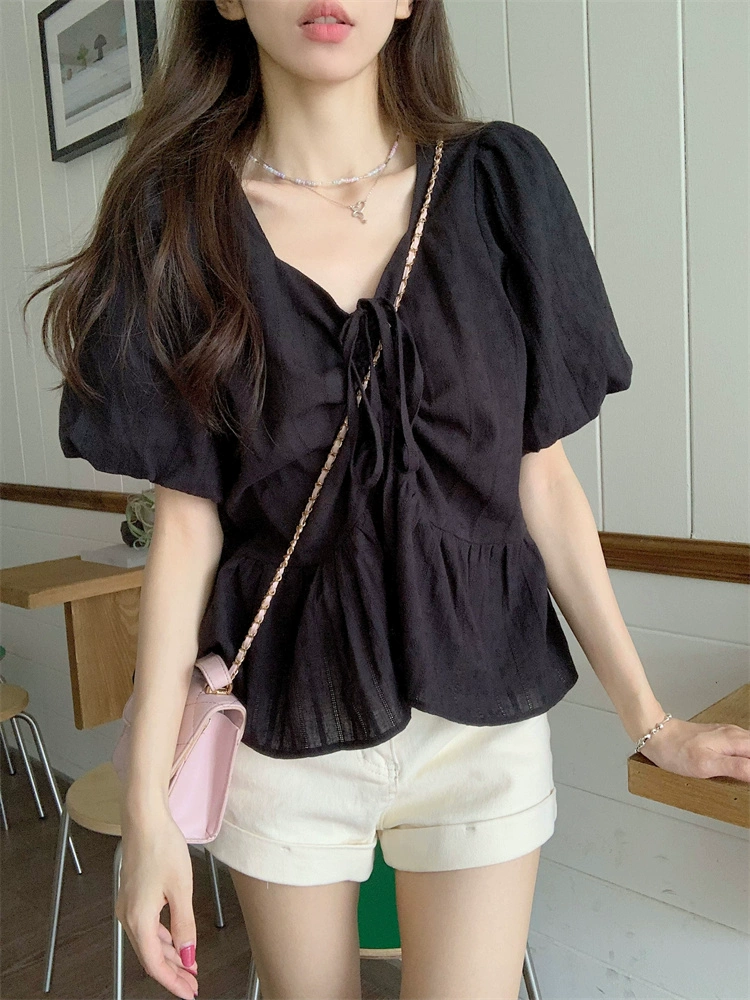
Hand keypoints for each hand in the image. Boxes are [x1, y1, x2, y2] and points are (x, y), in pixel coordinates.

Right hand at [115, 810, 198, 999]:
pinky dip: (162, 938)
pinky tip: (175, 939)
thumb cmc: (162, 847)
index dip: (173, 981)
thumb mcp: (181, 888)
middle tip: (193, 983)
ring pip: (148, 942)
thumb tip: (188, 957)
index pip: (155, 964)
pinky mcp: (131, 895)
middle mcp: (128, 916)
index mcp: (138, 919)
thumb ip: (185, 926)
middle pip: (150, 956)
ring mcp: (127, 905)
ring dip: (168, 955)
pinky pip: (146, 927)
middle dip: (172, 972)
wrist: (145, 819)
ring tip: (188, 965)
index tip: (190, 991)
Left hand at [638, 718, 749, 782]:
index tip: (747, 780)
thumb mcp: (707, 765)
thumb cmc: (676, 750)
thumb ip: (736, 768)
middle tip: (745, 781)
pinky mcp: (719, 736)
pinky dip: (745, 756)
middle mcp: (734, 733)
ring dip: (748, 761)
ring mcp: (726, 733)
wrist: (655, 734)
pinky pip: (742, 745)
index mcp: (735, 740)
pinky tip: (741, 766)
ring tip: (743, 777)